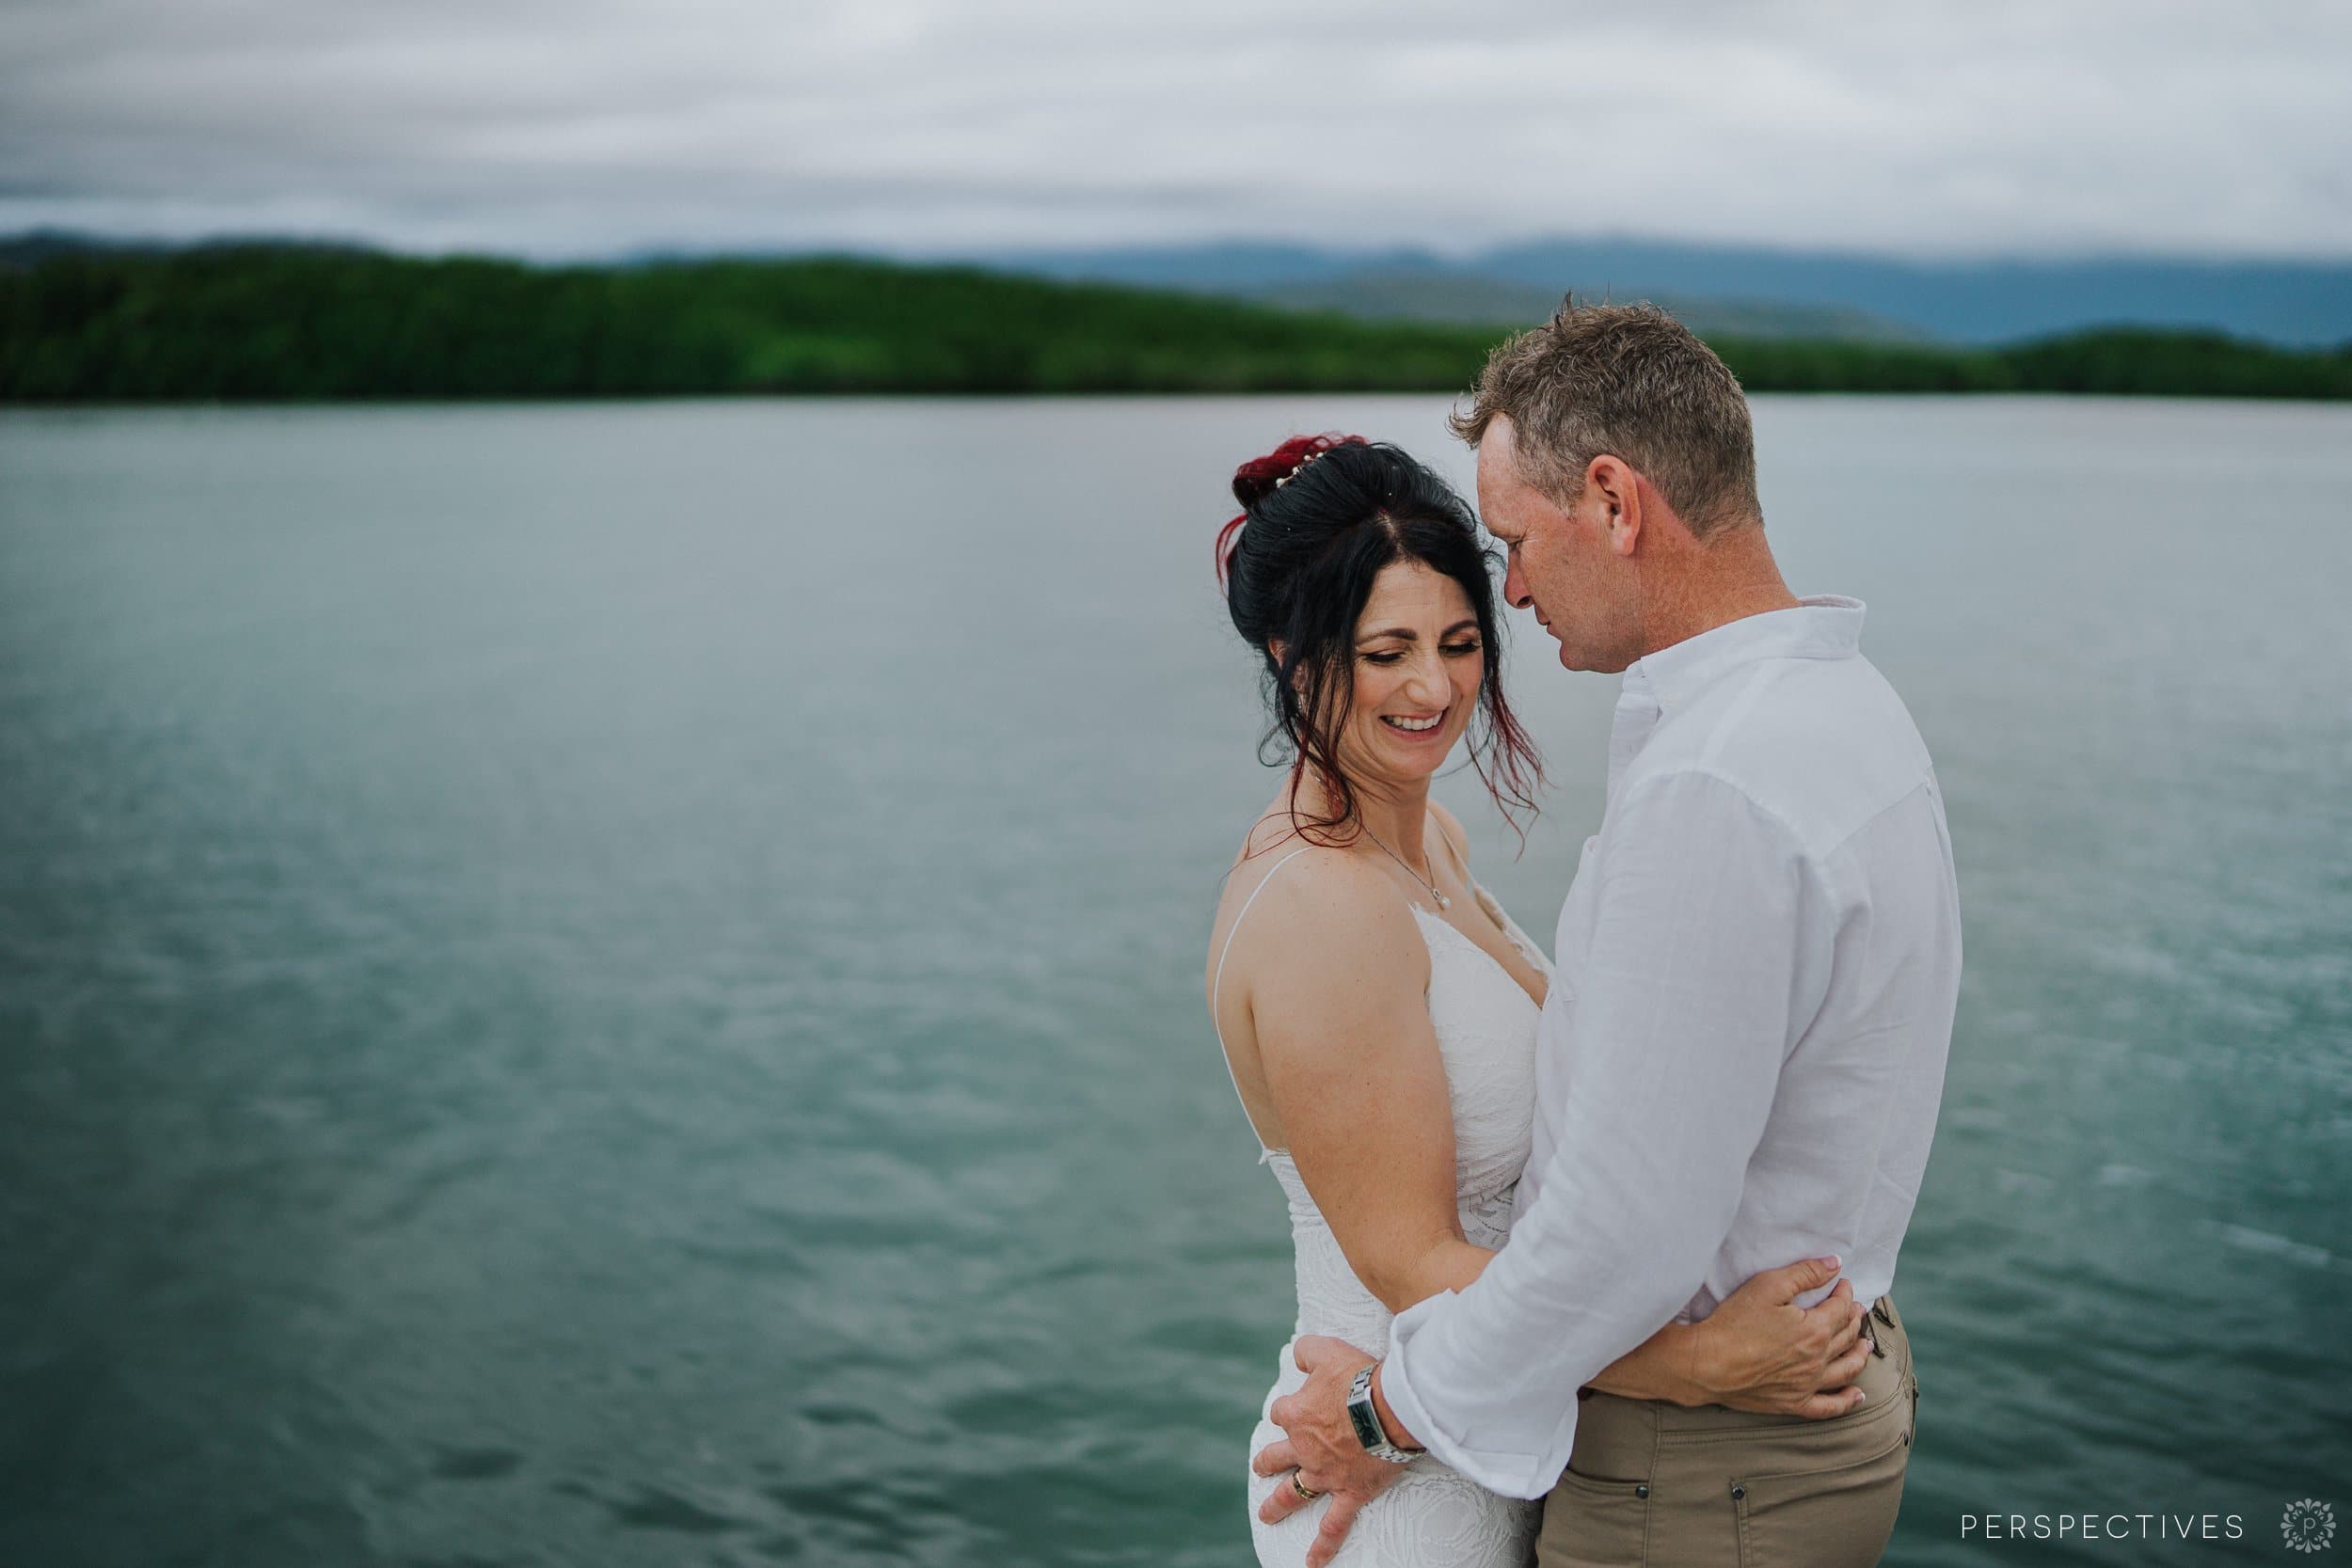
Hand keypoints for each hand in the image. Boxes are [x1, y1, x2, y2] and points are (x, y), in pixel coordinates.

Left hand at [1250, 1337, 1407, 1567]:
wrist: (1389, 1407)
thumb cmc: (1360, 1376)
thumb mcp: (1327, 1349)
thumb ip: (1307, 1350)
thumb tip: (1298, 1356)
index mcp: (1296, 1414)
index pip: (1281, 1411)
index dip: (1289, 1409)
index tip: (1300, 1405)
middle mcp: (1303, 1447)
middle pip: (1276, 1456)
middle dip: (1267, 1462)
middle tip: (1262, 1465)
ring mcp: (1324, 1474)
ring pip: (1293, 1493)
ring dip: (1278, 1505)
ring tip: (1267, 1516)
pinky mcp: (1349, 1492)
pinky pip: (1333, 1525)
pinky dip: (1323, 1546)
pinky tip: (1312, 1564)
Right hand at [1690, 1255, 1872, 1417]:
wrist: (1708, 1362)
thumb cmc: (1734, 1322)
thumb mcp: (1768, 1286)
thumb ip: (1805, 1273)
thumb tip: (1834, 1265)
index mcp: (1816, 1330)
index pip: (1841, 1308)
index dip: (1844, 1293)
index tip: (1842, 1284)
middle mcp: (1818, 1360)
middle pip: (1846, 1337)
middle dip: (1854, 1319)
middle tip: (1856, 1310)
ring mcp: (1808, 1385)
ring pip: (1846, 1370)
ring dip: (1860, 1356)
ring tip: (1865, 1346)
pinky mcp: (1793, 1403)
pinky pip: (1829, 1407)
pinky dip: (1847, 1401)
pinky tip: (1858, 1395)